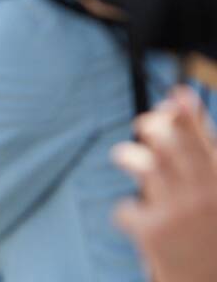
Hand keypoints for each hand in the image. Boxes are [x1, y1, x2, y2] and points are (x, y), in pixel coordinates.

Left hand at [112, 87, 216, 281]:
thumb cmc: (210, 238)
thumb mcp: (214, 196)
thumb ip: (201, 156)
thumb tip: (177, 104)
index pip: (203, 141)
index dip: (188, 116)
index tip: (177, 95)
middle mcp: (206, 195)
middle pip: (168, 144)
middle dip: (152, 128)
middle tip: (146, 127)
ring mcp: (179, 212)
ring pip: (142, 165)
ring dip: (128, 156)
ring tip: (125, 157)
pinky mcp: (154, 232)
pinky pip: (127, 207)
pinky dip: (129, 213)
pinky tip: (139, 222)